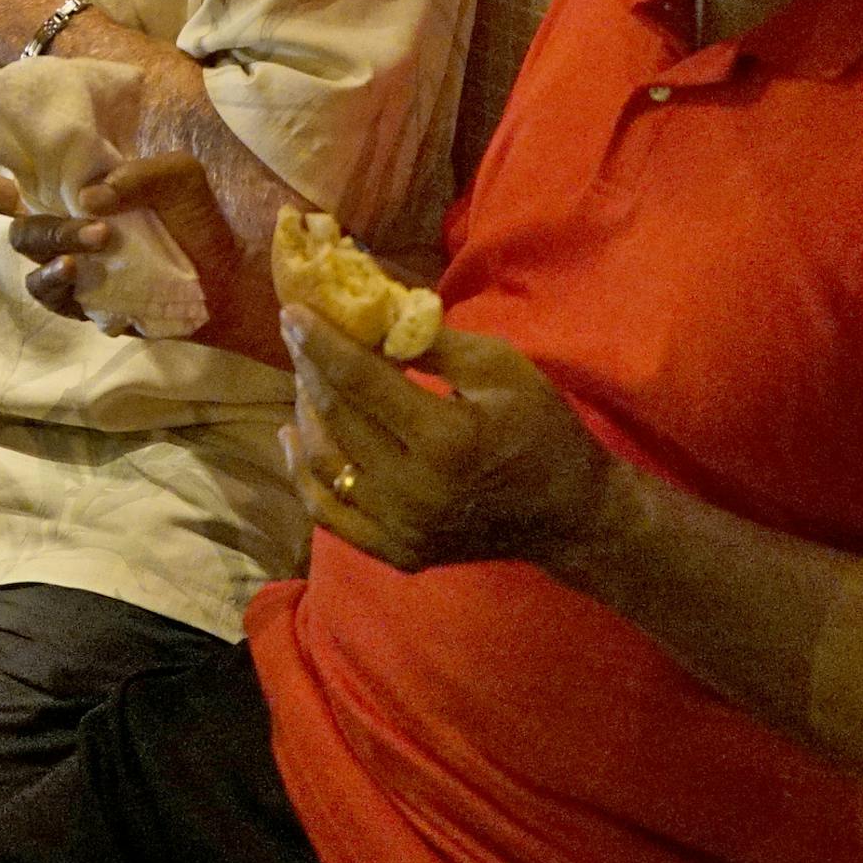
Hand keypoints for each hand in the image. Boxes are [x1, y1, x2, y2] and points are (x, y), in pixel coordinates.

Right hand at [0, 144, 274, 355]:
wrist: (244, 278)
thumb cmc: (212, 217)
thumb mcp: (182, 173)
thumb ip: (137, 173)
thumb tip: (92, 198)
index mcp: (78, 175)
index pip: (15, 148)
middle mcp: (63, 213)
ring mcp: (69, 257)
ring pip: (25, 244)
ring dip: (51, 238)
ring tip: (92, 238)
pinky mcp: (85, 300)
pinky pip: (51, 291)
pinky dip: (59, 280)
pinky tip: (79, 270)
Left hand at [279, 307, 617, 573]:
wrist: (570, 515)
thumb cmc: (541, 428)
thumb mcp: (500, 367)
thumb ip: (432, 342)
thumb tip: (371, 316)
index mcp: (446, 440)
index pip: (361, 381)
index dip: (321, 343)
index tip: (292, 312)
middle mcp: (415, 491)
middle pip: (338, 418)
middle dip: (309, 369)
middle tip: (296, 334)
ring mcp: (402, 528)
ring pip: (324, 464)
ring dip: (304, 413)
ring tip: (304, 376)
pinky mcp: (397, 551)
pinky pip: (329, 512)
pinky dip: (303, 473)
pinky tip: (292, 436)